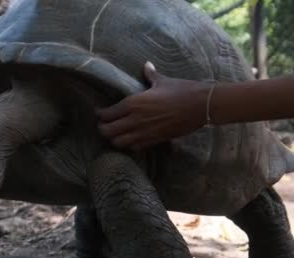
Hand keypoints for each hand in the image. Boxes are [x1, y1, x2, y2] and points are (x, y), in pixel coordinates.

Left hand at [97, 62, 212, 149]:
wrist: (202, 106)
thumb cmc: (182, 90)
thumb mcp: (163, 81)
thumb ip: (150, 75)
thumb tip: (146, 65)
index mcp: (134, 103)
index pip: (107, 114)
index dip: (101, 115)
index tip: (100, 112)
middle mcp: (135, 120)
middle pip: (107, 131)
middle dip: (103, 129)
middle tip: (104, 125)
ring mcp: (144, 132)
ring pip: (118, 142)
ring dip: (114, 139)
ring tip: (116, 133)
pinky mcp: (154, 140)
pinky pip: (134, 147)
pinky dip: (129, 145)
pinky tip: (131, 139)